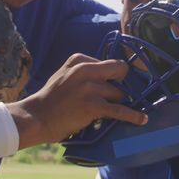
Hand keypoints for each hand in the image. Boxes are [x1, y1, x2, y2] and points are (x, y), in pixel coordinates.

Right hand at [8, 54, 146, 147]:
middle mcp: (86, 70)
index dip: (116, 75)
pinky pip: (119, 110)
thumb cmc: (51, 99)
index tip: (119, 83)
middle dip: (123, 84)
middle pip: (120, 71)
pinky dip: (132, 115)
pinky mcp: (93, 106)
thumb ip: (85, 71)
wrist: (36, 118)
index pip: (109, 62)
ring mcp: (90, 88)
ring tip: (113, 111)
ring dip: (117, 103)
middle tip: (121, 95)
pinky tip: (142, 118)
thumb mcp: (65, 74)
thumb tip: (109, 76)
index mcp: (79, 60)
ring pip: (119, 93)